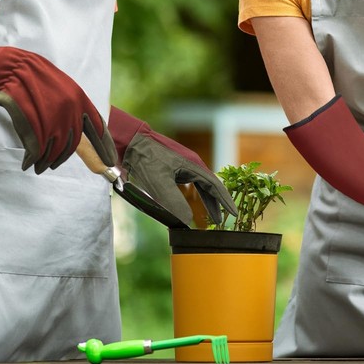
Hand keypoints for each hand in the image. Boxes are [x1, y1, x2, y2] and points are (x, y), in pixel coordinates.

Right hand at [0, 46, 115, 173]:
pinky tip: (28, 161)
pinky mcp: (26, 109)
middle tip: (50, 167)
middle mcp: (66, 99)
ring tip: (37, 166)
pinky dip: (33, 155)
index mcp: (76, 94)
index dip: (104, 147)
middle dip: (61, 158)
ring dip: (46, 160)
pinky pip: (35, 141)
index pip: (97, 125)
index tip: (112, 164)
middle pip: (72, 141)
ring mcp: (46, 103)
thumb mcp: (55, 92)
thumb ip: (71, 113)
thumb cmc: (29, 83)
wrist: (1, 67)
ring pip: (53, 144)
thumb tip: (85, 139)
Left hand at [109, 107, 236, 225]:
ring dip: (207, 201)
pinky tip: (192, 204)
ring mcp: (182, 166)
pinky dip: (195, 196)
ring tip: (211, 217)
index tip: (234, 214)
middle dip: (217, 204)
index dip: (225, 201)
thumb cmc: (145, 160)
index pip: (215, 186)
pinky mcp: (172, 168)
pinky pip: (190, 184)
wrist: (130, 143)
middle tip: (221, 221)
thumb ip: (174, 202)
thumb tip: (188, 221)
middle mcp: (191, 165)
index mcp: (193, 166)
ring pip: (200, 186)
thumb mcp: (159, 183)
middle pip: (210, 186)